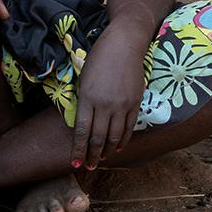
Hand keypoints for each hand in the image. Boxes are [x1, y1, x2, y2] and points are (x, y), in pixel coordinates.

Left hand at [69, 28, 145, 168]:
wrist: (124, 44)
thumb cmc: (99, 58)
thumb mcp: (84, 78)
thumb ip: (84, 102)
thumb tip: (83, 124)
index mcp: (88, 97)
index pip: (82, 132)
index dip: (78, 150)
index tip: (75, 163)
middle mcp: (105, 104)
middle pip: (98, 138)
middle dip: (92, 156)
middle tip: (89, 167)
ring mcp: (122, 105)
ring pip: (114, 136)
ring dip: (107, 151)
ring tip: (102, 160)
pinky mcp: (135, 103)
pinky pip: (129, 127)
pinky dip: (123, 140)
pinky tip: (118, 147)